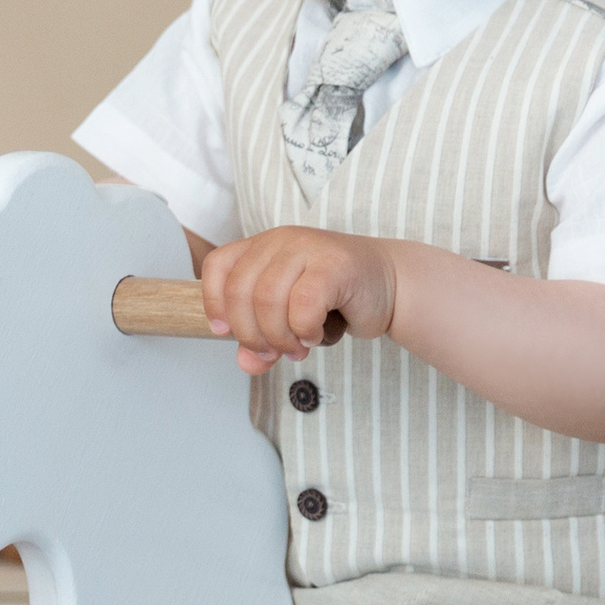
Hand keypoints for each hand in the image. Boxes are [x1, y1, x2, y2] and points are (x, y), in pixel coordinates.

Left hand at [199, 227, 396, 374]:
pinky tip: (315, 334)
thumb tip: (246, 363)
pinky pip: (302, 305)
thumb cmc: (335, 300)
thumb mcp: (288, 322)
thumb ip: (262, 341)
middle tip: (273, 353)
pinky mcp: (334, 264)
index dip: (213, 303)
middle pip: (240, 292)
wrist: (390, 286)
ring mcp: (308, 248)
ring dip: (279, 337)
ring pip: (267, 300)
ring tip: (297, 348)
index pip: (218, 267)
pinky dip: (304, 330)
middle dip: (251, 334)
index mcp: (262, 247)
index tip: (224, 332)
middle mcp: (280, 241)